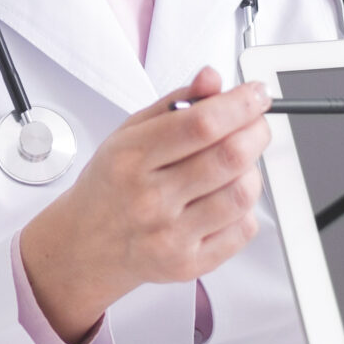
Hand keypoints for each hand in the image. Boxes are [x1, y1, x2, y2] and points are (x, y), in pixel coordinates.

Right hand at [17, 66, 270, 343]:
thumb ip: (177, 103)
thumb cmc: (113, 185)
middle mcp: (150, 199)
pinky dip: (246, 207)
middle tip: (255, 124)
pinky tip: (226, 198)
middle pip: (229, 157)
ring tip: (237, 164)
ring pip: (242, 194)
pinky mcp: (188, 264)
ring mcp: (170, 236)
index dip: (240, 104)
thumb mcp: (130, 133)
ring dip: (253, 170)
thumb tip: (213, 79)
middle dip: (256, 131)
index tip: (256, 95)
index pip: (201, 124)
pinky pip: (243, 229)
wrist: (87, 246)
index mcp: (131, 158)